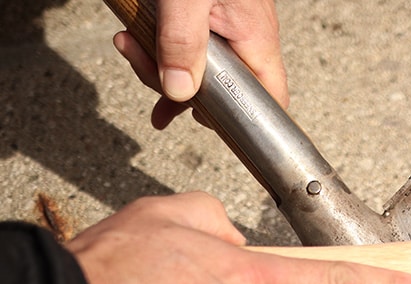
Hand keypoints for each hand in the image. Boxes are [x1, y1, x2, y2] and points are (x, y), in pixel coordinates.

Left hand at [113, 0, 288, 128]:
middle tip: (147, 72)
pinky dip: (162, 60)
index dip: (247, 122)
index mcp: (255, 38)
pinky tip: (140, 60)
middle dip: (180, 89)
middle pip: (224, 93)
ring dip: (161, 70)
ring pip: (201, 74)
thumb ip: (182, 41)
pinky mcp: (208, 22)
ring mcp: (228, 31)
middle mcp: (247, 40)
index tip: (211, 124)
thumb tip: (178, 92)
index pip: (270, 100)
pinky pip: (189, 54)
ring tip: (130, 49)